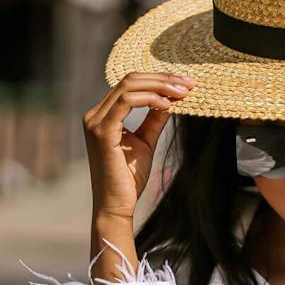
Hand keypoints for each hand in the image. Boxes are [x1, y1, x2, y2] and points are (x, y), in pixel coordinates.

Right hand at [82, 71, 195, 219]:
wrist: (117, 205)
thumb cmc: (128, 179)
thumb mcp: (145, 143)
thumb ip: (153, 120)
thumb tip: (169, 100)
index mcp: (103, 115)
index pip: (130, 85)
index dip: (158, 80)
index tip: (185, 85)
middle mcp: (95, 115)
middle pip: (130, 80)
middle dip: (162, 79)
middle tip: (189, 84)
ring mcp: (96, 122)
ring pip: (128, 86)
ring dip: (159, 86)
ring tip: (182, 93)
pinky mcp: (102, 132)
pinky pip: (126, 102)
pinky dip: (149, 99)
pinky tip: (167, 105)